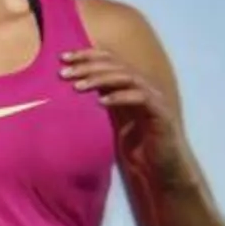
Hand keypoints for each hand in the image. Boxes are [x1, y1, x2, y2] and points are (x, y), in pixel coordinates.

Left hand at [61, 45, 192, 188]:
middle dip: (88, 66)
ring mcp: (154, 98)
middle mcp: (142, 87)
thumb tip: (73, 92)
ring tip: (77, 87)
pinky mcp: (161, 113)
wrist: (161, 169)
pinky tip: (102, 102)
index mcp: (129, 87)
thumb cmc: (137, 147)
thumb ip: (102, 103)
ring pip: (127, 78)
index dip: (87, 56)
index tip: (62, 58)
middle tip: (64, 73)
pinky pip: (140, 98)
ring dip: (101, 79)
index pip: (109, 61)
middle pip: (116, 65)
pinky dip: (120, 97)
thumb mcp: (114, 121)